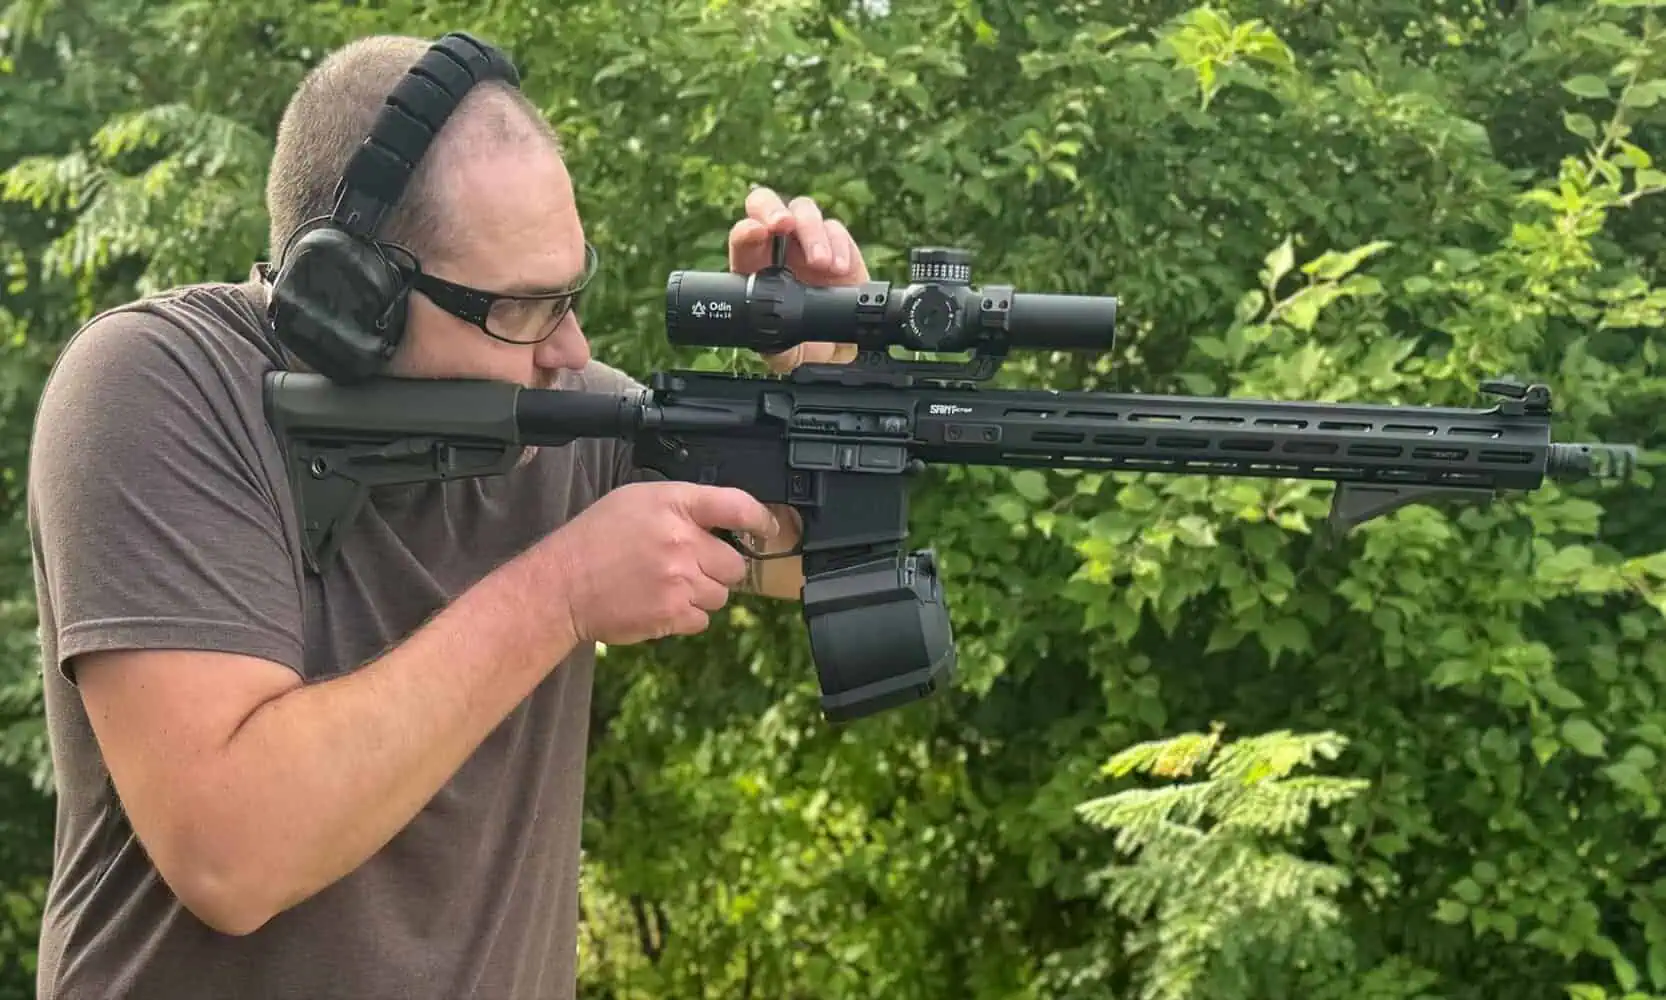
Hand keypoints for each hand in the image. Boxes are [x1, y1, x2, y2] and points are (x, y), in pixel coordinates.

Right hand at [543, 481, 779, 643]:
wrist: (562, 586)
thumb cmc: (595, 540)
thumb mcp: (636, 500)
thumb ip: (683, 506)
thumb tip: (722, 520)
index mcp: (673, 505)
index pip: (737, 505)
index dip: (761, 519)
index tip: (768, 529)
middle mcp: (681, 541)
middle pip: (736, 563)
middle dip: (718, 567)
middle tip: (688, 565)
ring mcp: (680, 580)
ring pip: (722, 594)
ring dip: (702, 593)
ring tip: (666, 585)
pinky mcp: (673, 614)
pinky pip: (703, 619)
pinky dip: (687, 615)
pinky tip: (660, 602)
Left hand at [728, 185, 865, 373]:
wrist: (835, 348)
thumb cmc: (800, 342)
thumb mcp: (781, 352)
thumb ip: (772, 347)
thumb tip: (768, 339)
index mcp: (754, 266)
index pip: (744, 238)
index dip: (747, 231)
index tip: (756, 234)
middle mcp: (778, 246)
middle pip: (766, 204)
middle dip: (774, 210)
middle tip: (784, 225)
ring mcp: (807, 240)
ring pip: (804, 211)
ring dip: (812, 233)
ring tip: (821, 263)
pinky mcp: (838, 244)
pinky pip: (836, 230)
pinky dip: (839, 245)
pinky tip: (839, 267)